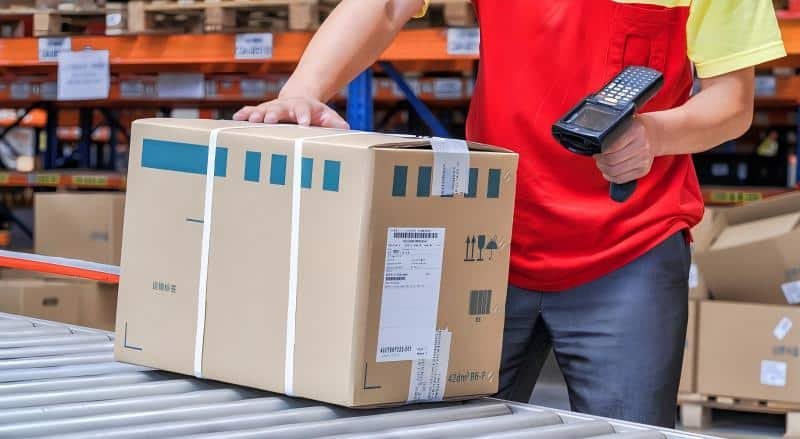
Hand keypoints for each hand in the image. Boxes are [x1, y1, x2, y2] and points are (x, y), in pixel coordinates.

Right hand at [233, 95, 348, 128]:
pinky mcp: (263, 111)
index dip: (304, 116)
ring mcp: (274, 107)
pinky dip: (244, 114)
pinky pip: (251, 111)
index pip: (305, 110)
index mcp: (304, 107)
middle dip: (274, 114)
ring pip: (263, 110)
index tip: (303, 123)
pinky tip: (235, 119)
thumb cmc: (316, 113)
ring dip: (256, 115)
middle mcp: (287, 106)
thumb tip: (346, 130)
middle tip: (268, 119)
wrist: (301, 98)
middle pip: (280, 109)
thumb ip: (336, 123)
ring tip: (250, 121)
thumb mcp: (328, 117)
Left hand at [594, 117, 658, 183]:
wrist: (654, 135)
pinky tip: (607, 172)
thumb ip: (611, 131)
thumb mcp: (624, 122)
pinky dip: (611, 177)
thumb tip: (593, 143)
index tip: (596, 151)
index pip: (613, 147)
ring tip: (601, 164)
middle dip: (600, 161)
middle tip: (597, 158)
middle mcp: (642, 146)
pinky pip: (622, 179)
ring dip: (604, 169)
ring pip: (615, 171)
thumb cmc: (633, 129)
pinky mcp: (643, 170)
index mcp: (636, 131)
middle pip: (612, 160)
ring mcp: (644, 159)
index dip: (601, 151)